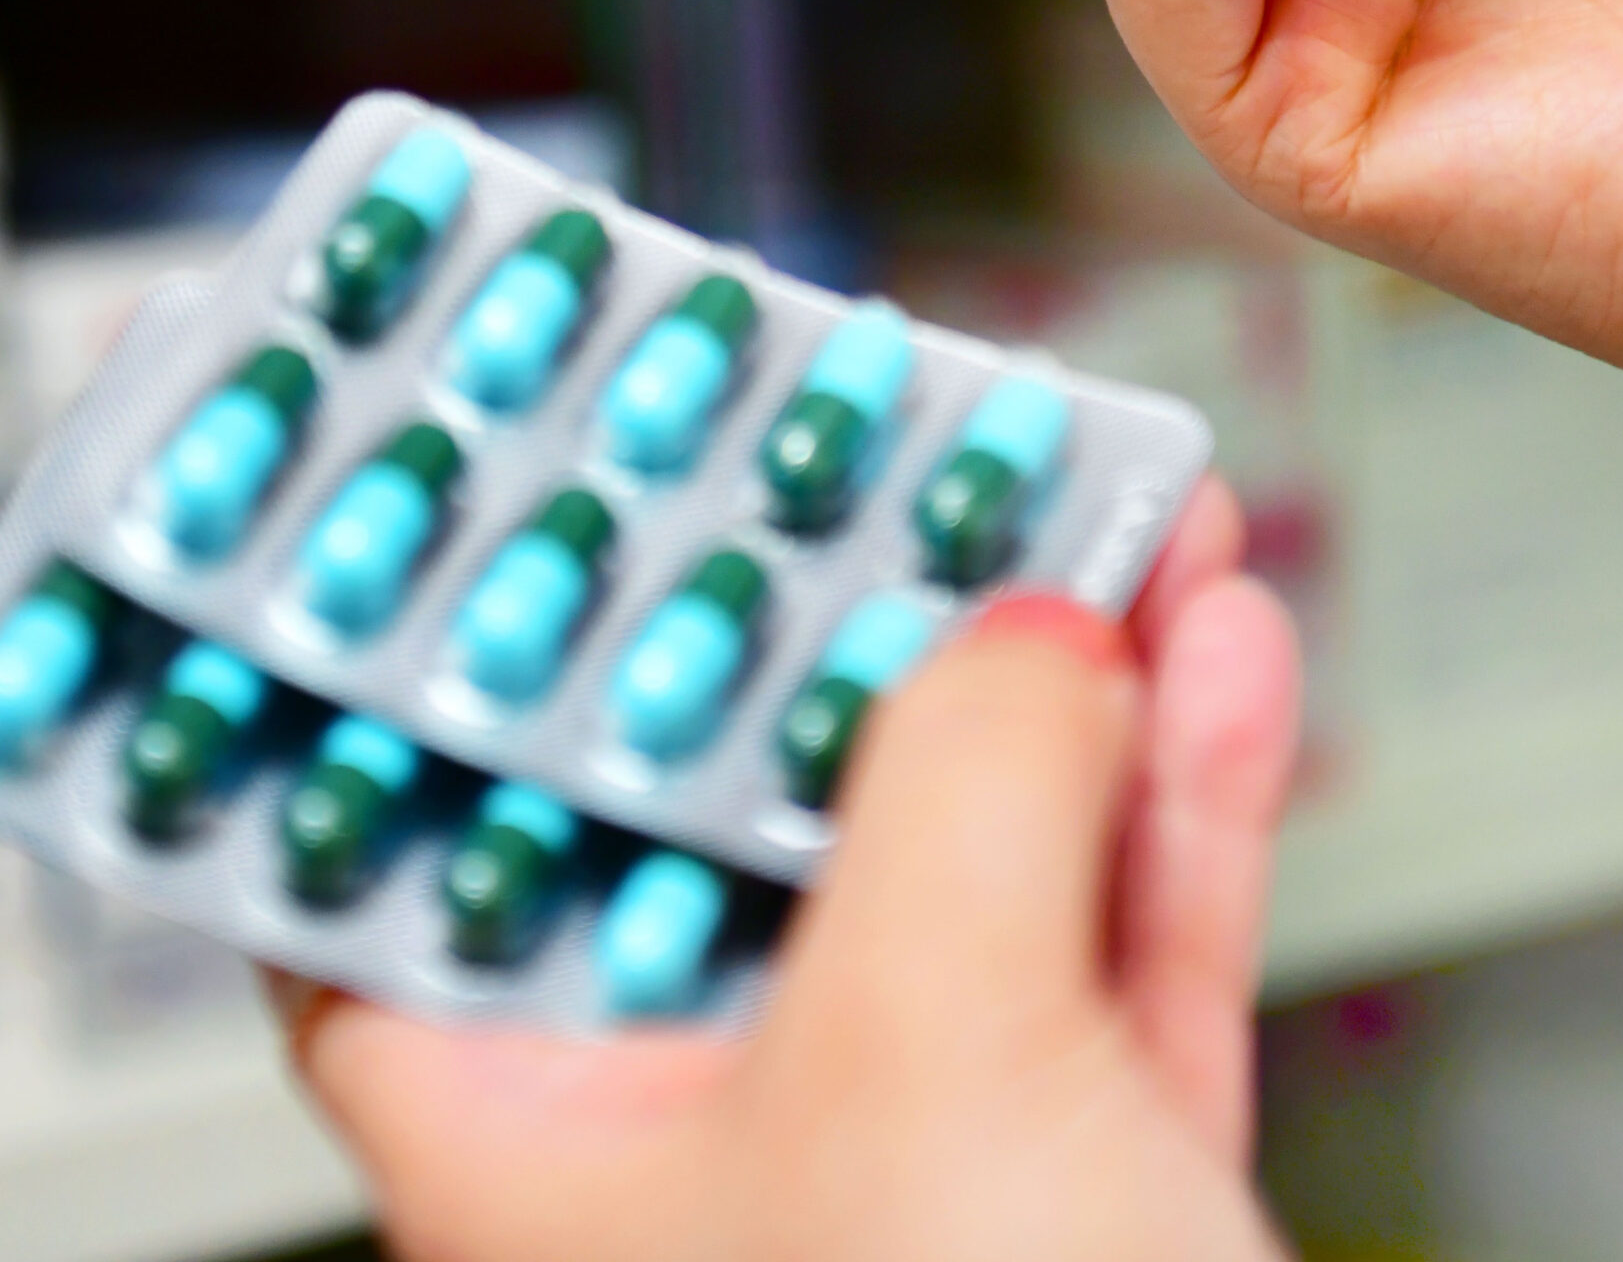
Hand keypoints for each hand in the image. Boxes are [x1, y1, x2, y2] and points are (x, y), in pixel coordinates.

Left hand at [284, 481, 1299, 1261]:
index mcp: (544, 1138)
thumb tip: (1031, 632)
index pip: (400, 863)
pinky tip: (1221, 643)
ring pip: (968, 843)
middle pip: (736, 800)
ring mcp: (921, 1155)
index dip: (422, 672)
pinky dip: (1181, 788)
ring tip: (1111, 494)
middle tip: (889, 441)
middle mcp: (712, 1137)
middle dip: (841, 609)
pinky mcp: (1098, 1180)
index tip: (492, 498)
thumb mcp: (929, 1058)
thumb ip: (965, 783)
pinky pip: (1127, 933)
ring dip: (1058, 662)